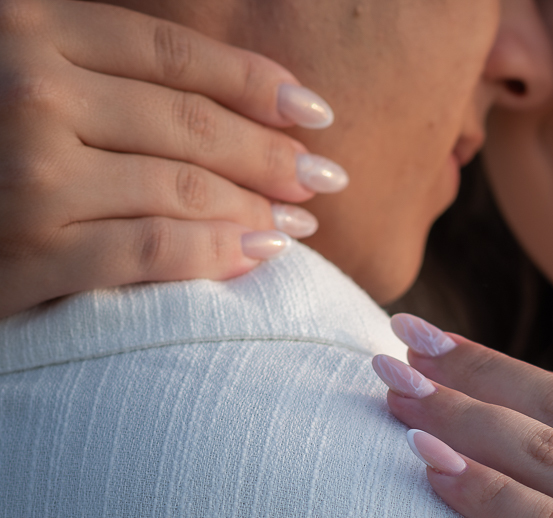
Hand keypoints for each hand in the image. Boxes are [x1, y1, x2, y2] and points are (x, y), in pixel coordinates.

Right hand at [0, 0, 348, 317]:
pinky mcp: (25, 253)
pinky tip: (261, 255)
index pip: (172, 53)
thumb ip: (102, 67)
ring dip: (258, 208)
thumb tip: (239, 101)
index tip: (315, 112)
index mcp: (26, 29)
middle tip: (324, 178)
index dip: (256, 81)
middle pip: (190, 123)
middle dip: (273, 154)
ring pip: (182, 187)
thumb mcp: (23, 73)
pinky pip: (151, 251)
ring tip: (300, 222)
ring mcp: (26, 175)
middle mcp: (27, 92)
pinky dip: (217, 253)